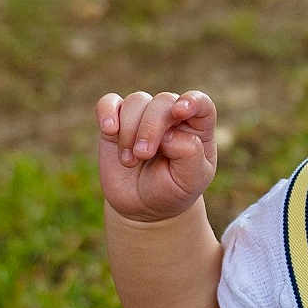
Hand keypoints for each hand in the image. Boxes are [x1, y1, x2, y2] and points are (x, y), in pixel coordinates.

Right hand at [96, 89, 217, 222]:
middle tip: (143, 154)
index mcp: (197, 127)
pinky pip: (109, 103)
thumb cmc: (172, 189)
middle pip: (163, 101)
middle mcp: (171, 115)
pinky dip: (107, 111)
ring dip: (130, 131)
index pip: (201, 103)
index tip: (179, 111)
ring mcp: (143, 116)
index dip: (192, 101)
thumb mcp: (190, 180)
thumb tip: (170, 134)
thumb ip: (189, 154)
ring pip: (137, 101)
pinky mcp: (117, 121)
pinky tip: (109, 129)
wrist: (143, 206)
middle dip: (151, 127)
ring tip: (130, 161)